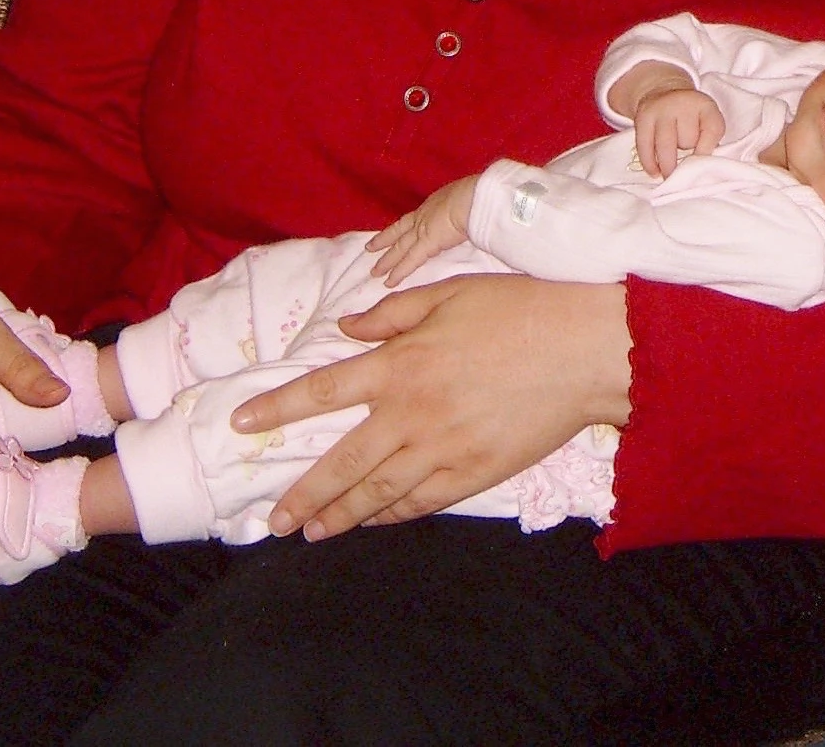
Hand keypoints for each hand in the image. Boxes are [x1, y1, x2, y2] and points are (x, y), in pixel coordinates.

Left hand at [229, 274, 630, 539]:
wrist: (583, 349)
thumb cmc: (517, 310)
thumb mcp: (447, 293)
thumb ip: (391, 313)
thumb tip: (346, 329)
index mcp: (399, 364)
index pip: (321, 391)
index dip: (276, 409)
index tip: (241, 424)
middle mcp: (410, 413)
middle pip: (341, 462)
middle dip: (302, 494)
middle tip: (272, 519)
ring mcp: (442, 450)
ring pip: (377, 493)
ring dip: (339, 515)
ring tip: (310, 532)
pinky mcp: (474, 473)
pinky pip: (421, 502)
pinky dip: (391, 516)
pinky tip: (371, 523)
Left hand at [367, 175, 478, 285]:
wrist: (475, 198)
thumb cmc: (476, 195)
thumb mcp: (466, 197)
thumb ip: (463, 209)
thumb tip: (470, 214)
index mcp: (433, 204)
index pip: (413, 218)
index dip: (402, 226)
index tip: (393, 232)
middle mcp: (423, 216)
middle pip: (399, 231)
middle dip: (384, 241)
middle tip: (370, 248)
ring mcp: (422, 230)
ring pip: (399, 248)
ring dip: (386, 261)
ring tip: (374, 272)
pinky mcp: (427, 244)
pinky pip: (410, 262)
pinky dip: (399, 273)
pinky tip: (389, 283)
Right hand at [630, 86, 723, 176]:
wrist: (662, 93)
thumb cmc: (690, 118)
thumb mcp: (706, 122)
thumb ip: (709, 143)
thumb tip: (701, 170)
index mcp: (705, 106)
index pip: (712, 129)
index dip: (708, 150)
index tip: (702, 166)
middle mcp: (683, 103)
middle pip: (687, 138)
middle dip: (687, 155)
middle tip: (685, 167)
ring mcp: (660, 109)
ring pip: (665, 144)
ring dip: (668, 165)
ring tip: (669, 177)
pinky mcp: (642, 117)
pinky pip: (644, 145)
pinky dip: (649, 162)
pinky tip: (654, 172)